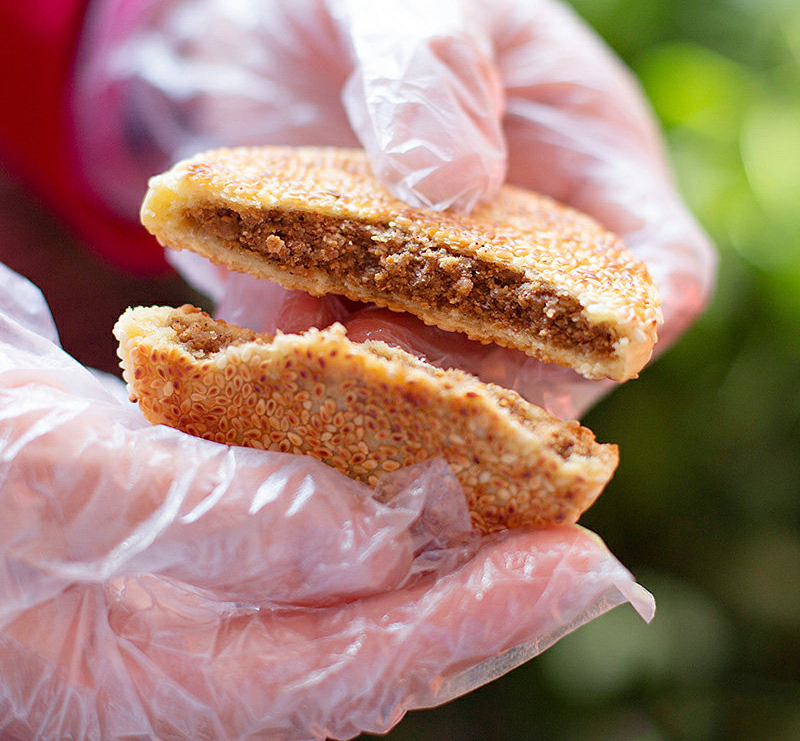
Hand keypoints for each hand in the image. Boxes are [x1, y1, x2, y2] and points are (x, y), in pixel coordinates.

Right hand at [0, 262, 651, 739]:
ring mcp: (199, 569)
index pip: (337, 674)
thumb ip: (203, 520)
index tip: (576, 573)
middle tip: (589, 542)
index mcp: (145, 673)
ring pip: (350, 568)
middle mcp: (187, 635)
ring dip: (444, 532)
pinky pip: (313, 502)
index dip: (461, 630)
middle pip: (367, 634)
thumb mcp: (46, 480)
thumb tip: (367, 546)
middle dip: (483, 593)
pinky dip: (377, 473)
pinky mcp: (206, 500)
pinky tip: (429, 432)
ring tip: (540, 486)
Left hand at [75, 0, 715, 418]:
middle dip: (490, 373)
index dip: (634, 319)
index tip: (587, 351)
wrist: (250, 5)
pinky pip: (357, 348)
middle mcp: (521, 234)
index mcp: (580, 156)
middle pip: (550, 349)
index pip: (657, 264)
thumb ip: (432, 68)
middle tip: (401, 352)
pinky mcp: (365, 292)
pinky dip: (320, 352)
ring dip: (398, 376)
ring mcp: (442, 274)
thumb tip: (461, 186)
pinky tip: (272, 325)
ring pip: (452, 367)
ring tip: (327, 350)